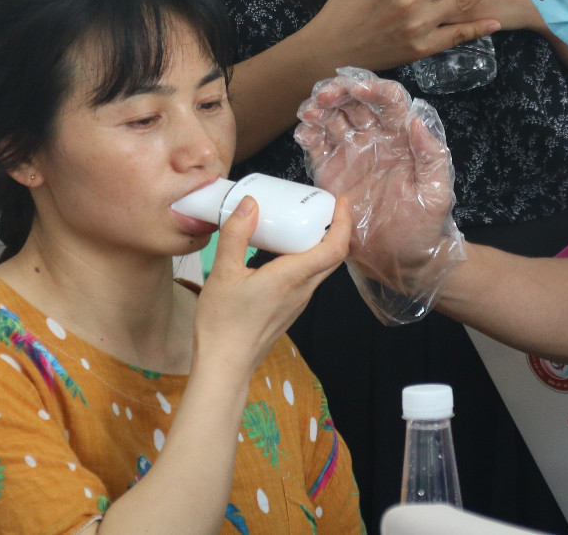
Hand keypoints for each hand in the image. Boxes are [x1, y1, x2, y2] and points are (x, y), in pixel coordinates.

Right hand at [194, 194, 351, 374]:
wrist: (225, 365)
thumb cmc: (223, 322)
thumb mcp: (222, 272)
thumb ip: (236, 235)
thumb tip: (250, 203)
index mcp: (293, 277)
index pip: (335, 248)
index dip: (344, 222)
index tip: (341, 201)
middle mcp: (303, 290)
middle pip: (333, 257)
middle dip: (336, 228)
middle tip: (324, 207)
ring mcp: (299, 302)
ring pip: (320, 268)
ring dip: (320, 244)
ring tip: (302, 223)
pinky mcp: (290, 310)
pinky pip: (307, 279)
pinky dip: (306, 259)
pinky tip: (283, 252)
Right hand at [293, 70, 460, 292]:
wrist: (400, 259)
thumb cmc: (423, 226)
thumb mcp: (436, 193)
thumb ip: (431, 157)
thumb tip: (417, 121)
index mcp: (402, 138)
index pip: (389, 101)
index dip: (375, 89)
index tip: (360, 89)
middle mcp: (375, 139)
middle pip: (356, 103)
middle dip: (341, 92)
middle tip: (326, 96)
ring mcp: (351, 153)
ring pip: (333, 118)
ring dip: (321, 108)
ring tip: (311, 112)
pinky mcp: (330, 171)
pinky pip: (317, 146)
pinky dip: (308, 134)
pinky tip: (304, 133)